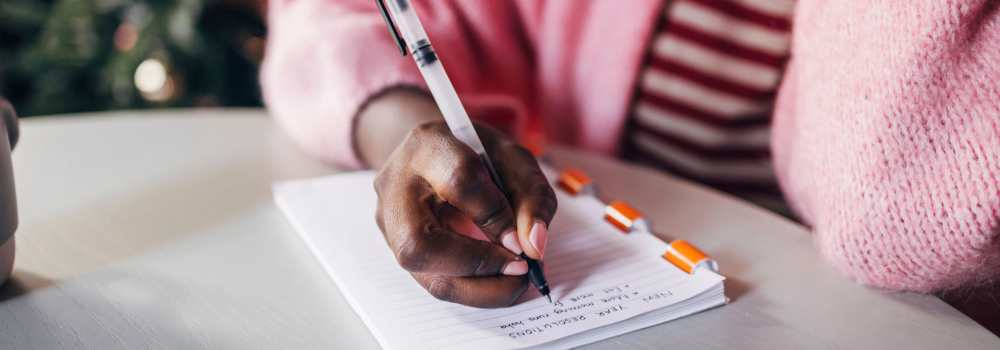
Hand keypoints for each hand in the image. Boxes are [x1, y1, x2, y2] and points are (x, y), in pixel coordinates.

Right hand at [373, 120, 556, 307]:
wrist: (437, 156)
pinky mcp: (396, 249)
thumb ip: (531, 197)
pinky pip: (433, 281)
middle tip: (521, 269)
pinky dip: (472, 288)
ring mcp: (389, 222)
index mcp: (429, 145)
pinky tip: (497, 281)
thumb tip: (533, 246)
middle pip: (419, 244)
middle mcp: (396, 186)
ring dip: (479, 288)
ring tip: (515, 281)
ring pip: (424, 274)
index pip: (458, 181)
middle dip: (478, 266)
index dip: (495, 216)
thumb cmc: (477, 155)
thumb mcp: (515, 161)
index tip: (523, 238)